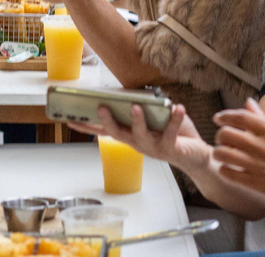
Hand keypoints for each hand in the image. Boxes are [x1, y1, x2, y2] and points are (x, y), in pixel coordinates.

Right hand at [69, 104, 211, 172]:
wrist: (195, 154)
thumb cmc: (174, 133)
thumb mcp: (156, 117)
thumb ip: (145, 107)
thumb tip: (134, 94)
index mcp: (130, 135)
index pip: (104, 131)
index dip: (86, 126)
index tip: (69, 119)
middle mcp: (137, 143)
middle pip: (117, 134)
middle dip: (108, 121)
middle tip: (101, 107)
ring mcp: (152, 148)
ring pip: (140, 135)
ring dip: (137, 120)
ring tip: (136, 106)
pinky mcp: (170, 149)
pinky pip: (170, 133)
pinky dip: (174, 118)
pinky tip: (177, 107)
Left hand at [213, 98, 264, 208]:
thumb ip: (264, 119)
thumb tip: (248, 102)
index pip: (240, 117)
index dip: (224, 116)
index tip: (218, 118)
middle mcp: (262, 145)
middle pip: (225, 134)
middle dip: (220, 136)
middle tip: (224, 140)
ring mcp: (256, 164)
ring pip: (221, 153)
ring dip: (219, 153)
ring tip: (225, 154)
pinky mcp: (253, 182)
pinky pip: (226, 172)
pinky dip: (224, 169)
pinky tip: (230, 169)